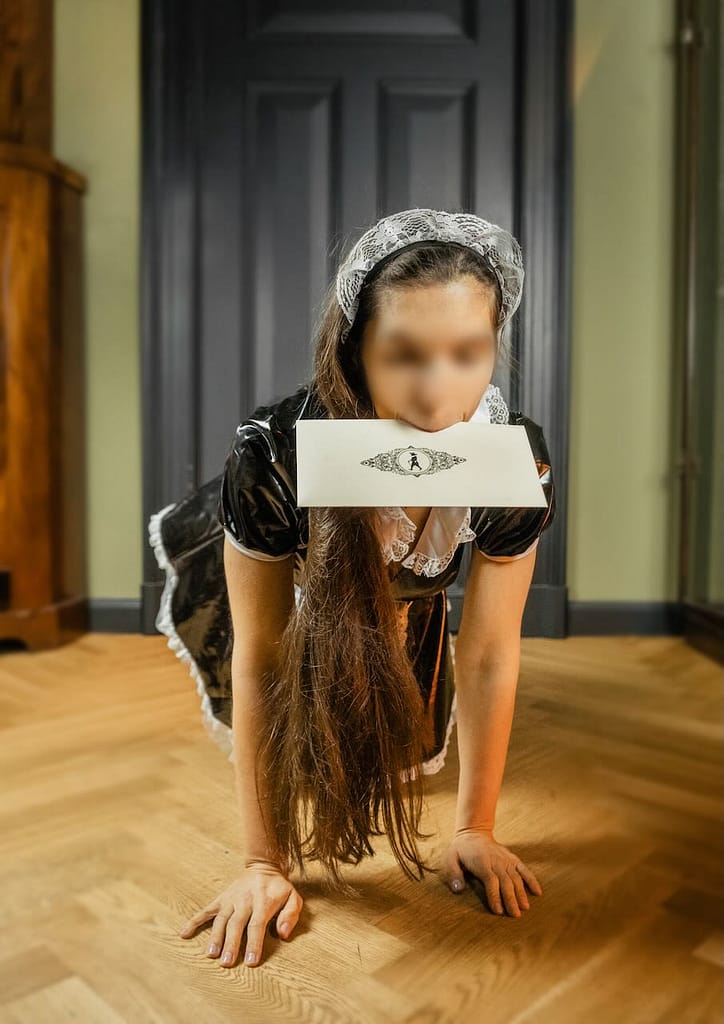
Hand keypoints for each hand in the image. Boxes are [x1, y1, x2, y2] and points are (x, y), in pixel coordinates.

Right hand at [178, 860, 302, 966]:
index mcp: (263, 901)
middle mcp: (244, 900)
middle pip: (236, 924)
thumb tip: (283, 934)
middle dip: (231, 944)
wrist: (264, 867)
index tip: (251, 962)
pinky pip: (206, 910)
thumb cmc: (279, 889)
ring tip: (210, 954)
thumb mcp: (293, 897)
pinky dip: (194, 921)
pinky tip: (184, 933)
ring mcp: (230, 899)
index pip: (257, 925)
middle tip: (226, 963)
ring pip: (221, 919)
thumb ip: (291, 915)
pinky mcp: (221, 899)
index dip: (254, 944)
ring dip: (215, 936)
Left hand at [439, 828, 542, 916]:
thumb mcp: (450, 858)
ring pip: (516, 878)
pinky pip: (524, 869)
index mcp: (482, 862)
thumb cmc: (461, 850)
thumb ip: (453, 874)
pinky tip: (538, 892)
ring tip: (525, 908)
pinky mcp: (513, 859)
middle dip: (511, 899)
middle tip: (515, 915)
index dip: (495, 896)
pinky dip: (531, 880)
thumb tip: (458, 890)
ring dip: (521, 893)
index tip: (498, 911)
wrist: (474, 833)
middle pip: (506, 882)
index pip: (491, 881)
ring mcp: (506, 860)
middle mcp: (496, 861)